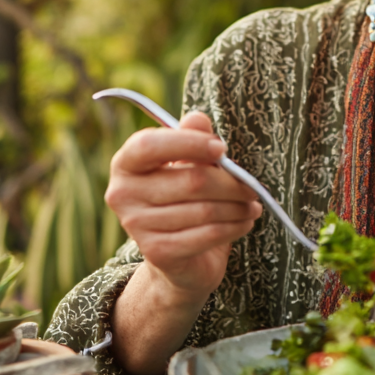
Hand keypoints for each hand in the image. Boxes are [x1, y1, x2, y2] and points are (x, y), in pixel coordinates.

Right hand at [106, 111, 260, 303]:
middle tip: (252, 186)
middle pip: (191, 180)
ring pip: (204, 210)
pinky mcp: (157, 253)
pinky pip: (207, 234)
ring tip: (252, 204)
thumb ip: (192, 137)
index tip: (222, 148)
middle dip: (231, 183)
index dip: (189, 143)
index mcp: (125, 163)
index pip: (149, 146)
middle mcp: (122, 194)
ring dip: (237, 207)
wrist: (177, 254)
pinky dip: (234, 227)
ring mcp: (136, 226)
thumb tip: (197, 119)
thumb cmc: (183, 196)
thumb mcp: (187, 161)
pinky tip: (244, 222)